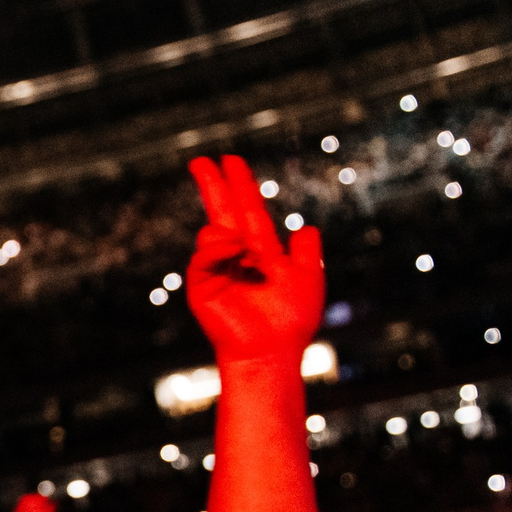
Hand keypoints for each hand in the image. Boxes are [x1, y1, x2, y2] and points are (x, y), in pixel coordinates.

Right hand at [185, 153, 323, 364]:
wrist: (272, 350)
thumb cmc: (292, 320)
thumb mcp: (309, 277)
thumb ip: (307, 251)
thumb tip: (305, 228)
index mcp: (260, 251)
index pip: (248, 209)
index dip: (240, 185)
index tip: (230, 162)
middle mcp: (235, 256)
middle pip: (222, 211)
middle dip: (213, 185)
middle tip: (201, 160)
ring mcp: (217, 270)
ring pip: (213, 232)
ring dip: (227, 233)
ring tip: (245, 252)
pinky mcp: (202, 286)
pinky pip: (204, 256)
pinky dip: (218, 250)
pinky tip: (234, 252)